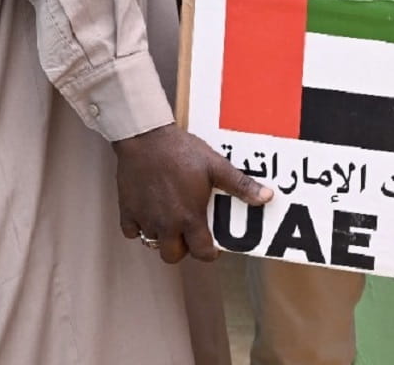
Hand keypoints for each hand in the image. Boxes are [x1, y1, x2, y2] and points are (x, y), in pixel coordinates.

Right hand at [115, 123, 271, 262]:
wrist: (146, 137)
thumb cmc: (181, 151)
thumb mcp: (216, 166)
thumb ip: (241, 185)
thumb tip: (267, 197)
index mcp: (189, 217)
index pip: (201, 253)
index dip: (209, 253)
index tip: (212, 247)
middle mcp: (166, 224)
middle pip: (173, 255)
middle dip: (183, 248)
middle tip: (189, 233)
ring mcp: (144, 218)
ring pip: (153, 243)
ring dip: (163, 236)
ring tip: (171, 219)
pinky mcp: (126, 210)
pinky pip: (131, 232)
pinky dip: (140, 227)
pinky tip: (150, 212)